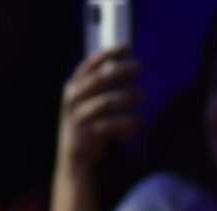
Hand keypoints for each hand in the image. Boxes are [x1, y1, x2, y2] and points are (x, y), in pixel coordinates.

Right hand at [56, 46, 142, 169]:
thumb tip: (128, 68)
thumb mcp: (91, 103)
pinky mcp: (86, 135)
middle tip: (139, 66)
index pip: (89, 65)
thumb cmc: (89, 125)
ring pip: (106, 102)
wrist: (75, 158)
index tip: (125, 46)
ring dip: (127, 97)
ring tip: (143, 95)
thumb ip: (104, 87)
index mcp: (73, 87)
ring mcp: (78, 117)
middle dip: (120, 71)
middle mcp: (73, 99)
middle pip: (98, 80)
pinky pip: (111, 126)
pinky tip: (140, 121)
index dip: (106, 54)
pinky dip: (127, 122)